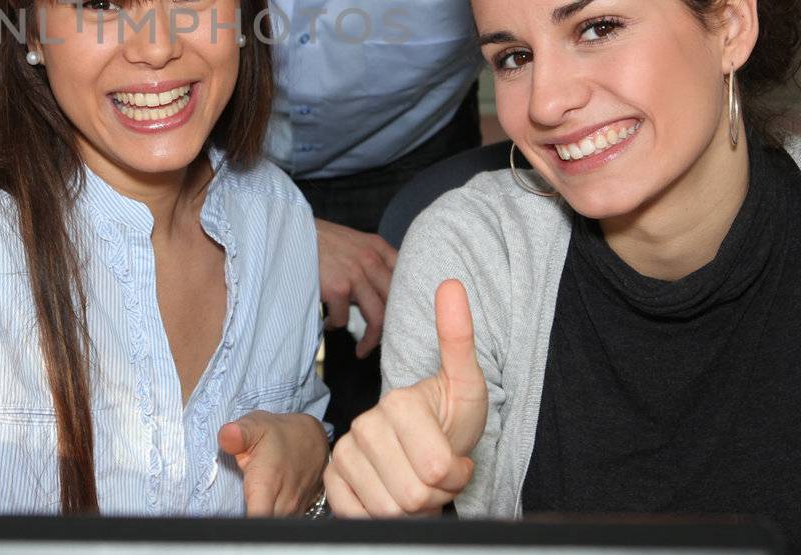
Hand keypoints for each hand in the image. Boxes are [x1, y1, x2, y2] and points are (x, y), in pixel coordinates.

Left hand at [218, 410, 327, 515]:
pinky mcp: (299, 514)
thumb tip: (226, 436)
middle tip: (240, 499)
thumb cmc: (279, 434)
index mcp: (267, 482)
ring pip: (272, 524)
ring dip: (261, 515)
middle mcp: (284, 502)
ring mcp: (294, 510)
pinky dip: (272, 515)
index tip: (231, 521)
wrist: (311, 439)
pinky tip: (268, 499)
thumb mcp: (256, 425)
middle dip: (248, 518)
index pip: (258, 517)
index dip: (244, 525)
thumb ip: (237, 433)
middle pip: (260, 526)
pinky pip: (281, 522)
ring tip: (257, 494)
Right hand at [315, 219, 396, 357]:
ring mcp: (356, 275)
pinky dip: (336, 325)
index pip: (405, 276)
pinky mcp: (338, 289)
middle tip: (384, 341)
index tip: (401, 319)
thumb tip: (380, 289)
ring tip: (362, 349)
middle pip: (396, 302)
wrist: (288, 233)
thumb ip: (368, 258)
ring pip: (377, 318)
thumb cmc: (317, 240)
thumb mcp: (351, 241)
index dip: (407, 301)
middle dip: (392, 328)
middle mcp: (371, 260)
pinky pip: (344, 319)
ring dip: (370, 340)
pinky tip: (328, 321)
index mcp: (377, 247)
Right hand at [324, 280, 486, 516]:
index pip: (438, 468)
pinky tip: (391, 494)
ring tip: (417, 483)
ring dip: (413, 508)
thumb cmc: (451, 418)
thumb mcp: (467, 382)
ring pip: (389, 512)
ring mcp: (345, 452)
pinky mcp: (333, 478)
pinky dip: (383, 516)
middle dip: (436, 494)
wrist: (424, 443)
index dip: (456, 475)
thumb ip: (458, 336)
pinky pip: (359, 516)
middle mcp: (364, 425)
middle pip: (414, 495)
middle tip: (437, 476)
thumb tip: (452, 283)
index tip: (456, 458)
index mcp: (399, 403)